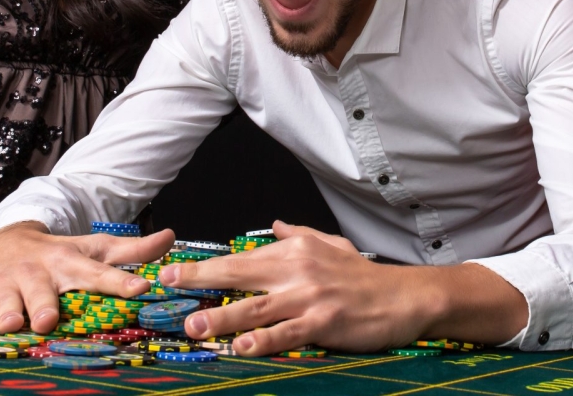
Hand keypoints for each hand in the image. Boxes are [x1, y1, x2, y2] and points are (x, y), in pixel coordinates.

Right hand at [0, 223, 174, 333]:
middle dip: (45, 305)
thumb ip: (132, 251)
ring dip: (7, 311)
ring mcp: (7, 283)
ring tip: (11, 323)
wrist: (7, 242)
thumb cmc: (58, 255)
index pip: (99, 273)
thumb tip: (172, 236)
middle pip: (43, 292)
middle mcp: (38, 273)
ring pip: (6, 299)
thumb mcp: (94, 249)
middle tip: (48, 320)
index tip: (140, 289)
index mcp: (70, 264)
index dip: (120, 281)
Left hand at [159, 220, 426, 354]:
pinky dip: (263, 340)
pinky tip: (242, 347)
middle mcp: (297, 269)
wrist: (403, 296)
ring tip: (196, 326)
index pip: (242, 259)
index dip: (205, 267)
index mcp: (295, 250)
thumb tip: (273, 226)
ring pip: (257, 308)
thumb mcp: (330, 244)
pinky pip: (287, 333)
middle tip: (169, 287)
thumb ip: (298, 234)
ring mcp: (309, 297)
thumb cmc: (363, 275)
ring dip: (223, 317)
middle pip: (240, 275)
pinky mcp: (324, 323)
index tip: (173, 271)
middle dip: (201, 281)